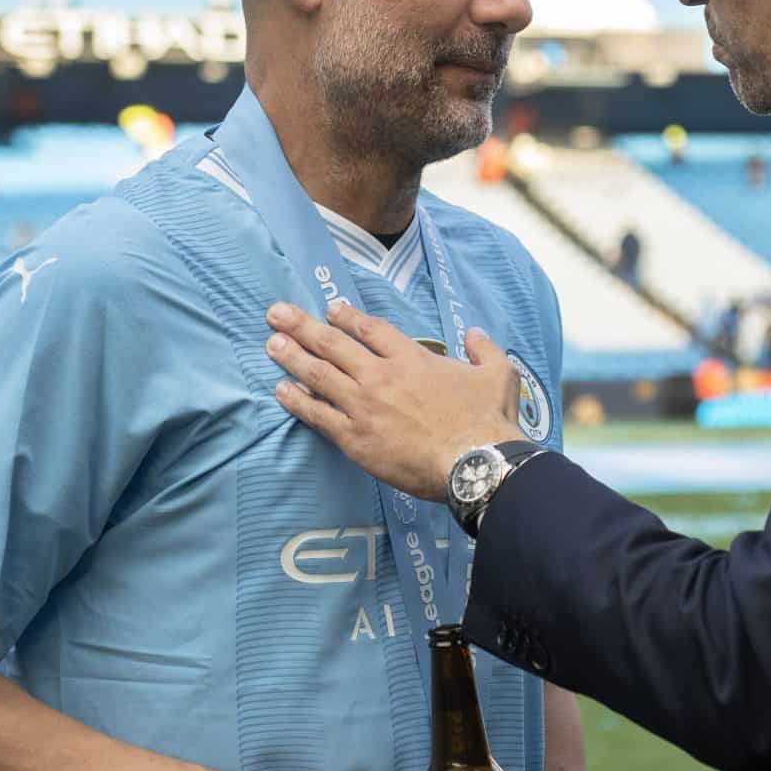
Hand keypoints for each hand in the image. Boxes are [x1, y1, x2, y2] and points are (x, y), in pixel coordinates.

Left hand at [264, 300, 523, 500]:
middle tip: (276, 313)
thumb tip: (474, 334)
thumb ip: (485, 350)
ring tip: (270, 343)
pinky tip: (280, 391)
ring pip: (319, 374)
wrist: (475, 461)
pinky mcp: (355, 438)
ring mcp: (364, 406)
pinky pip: (318, 415)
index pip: (371, 329)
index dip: (348, 316)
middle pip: (333, 343)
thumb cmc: (488, 420)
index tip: (331, 309)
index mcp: (412, 359)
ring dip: (291, 357)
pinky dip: (297, 402)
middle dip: (302, 326)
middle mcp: (381, 376)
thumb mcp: (499, 374)